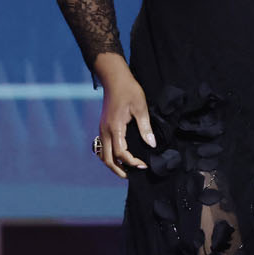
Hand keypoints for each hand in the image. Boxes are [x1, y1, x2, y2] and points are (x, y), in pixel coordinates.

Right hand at [96, 64, 155, 179]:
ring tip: (125, 170)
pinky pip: (102, 146)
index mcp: (115, 128)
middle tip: (132, 176)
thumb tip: (151, 145)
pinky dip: (110, 156)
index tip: (144, 165)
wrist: (115, 78)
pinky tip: (120, 157)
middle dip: (118, 170)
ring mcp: (102, 129)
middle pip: (107, 159)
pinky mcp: (103, 126)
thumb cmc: (129, 91)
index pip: (121, 153)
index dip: (132, 162)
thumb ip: (145, 128)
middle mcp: (105, 131)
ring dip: (112, 164)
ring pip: (102, 154)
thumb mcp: (141, 107)